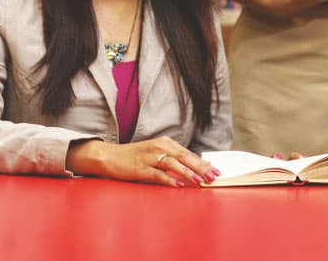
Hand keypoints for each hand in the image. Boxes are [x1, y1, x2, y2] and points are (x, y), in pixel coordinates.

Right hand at [65, 137, 220, 187]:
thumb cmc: (135, 157)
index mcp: (164, 143)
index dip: (203, 162)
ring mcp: (149, 157)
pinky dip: (169, 179)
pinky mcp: (140, 168)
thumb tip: (194, 169)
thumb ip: (173, 159)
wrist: (110, 156)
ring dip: (188, 173)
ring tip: (200, 182)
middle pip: (184, 157)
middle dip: (200, 168)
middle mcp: (158, 147)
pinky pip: (157, 174)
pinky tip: (178, 185)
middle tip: (213, 177)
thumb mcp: (156, 154)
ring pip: (172, 164)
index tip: (216, 170)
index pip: (188, 153)